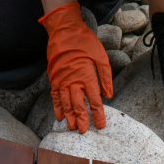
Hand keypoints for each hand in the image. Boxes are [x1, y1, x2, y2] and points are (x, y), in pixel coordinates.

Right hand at [38, 2, 112, 133]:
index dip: (98, 115)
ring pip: (65, 103)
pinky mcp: (54, 78)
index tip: (101, 125)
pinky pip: (55, 96)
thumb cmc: (84, 42)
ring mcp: (62, 81)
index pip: (95, 101)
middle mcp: (73, 81)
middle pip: (78, 106)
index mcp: (87, 77)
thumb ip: (105, 77)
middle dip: (81, 120)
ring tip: (72, 128)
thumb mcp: (101, 56)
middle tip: (84, 132)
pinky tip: (58, 117)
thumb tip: (109, 95)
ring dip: (69, 117)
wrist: (64, 31)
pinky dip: (57, 107)